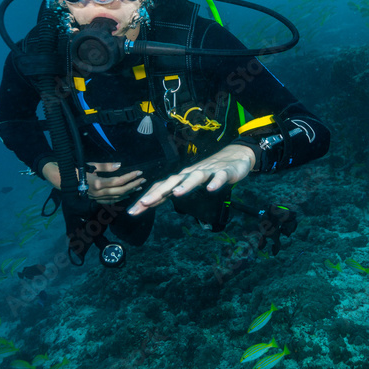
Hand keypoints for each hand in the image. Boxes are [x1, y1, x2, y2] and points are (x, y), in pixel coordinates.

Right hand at [41, 161, 144, 204]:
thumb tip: (120, 165)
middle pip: (120, 191)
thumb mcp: (91, 165)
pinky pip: (111, 201)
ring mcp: (97, 198)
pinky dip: (120, 199)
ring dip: (129, 192)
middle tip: (143, 179)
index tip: (139, 172)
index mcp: (97, 183)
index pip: (118, 181)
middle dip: (133, 185)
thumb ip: (106, 166)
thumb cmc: (77, 169)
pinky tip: (127, 195)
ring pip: (117, 197)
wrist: (62, 179)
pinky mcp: (95, 200)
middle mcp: (98, 193)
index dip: (130, 177)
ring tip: (139, 186)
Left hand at [128, 144, 254, 214]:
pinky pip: (219, 177)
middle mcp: (190, 173)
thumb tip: (151, 202)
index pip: (160, 188)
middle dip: (158, 193)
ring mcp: (208, 172)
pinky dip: (215, 183)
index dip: (146, 198)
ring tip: (176, 194)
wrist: (235, 157)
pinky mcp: (224, 172)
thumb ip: (172, 191)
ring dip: (185, 185)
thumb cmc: (209, 173)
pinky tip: (211, 189)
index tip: (132, 211)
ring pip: (194, 178)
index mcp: (181, 178)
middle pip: (172, 182)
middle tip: (144, 204)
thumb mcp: (188, 183)